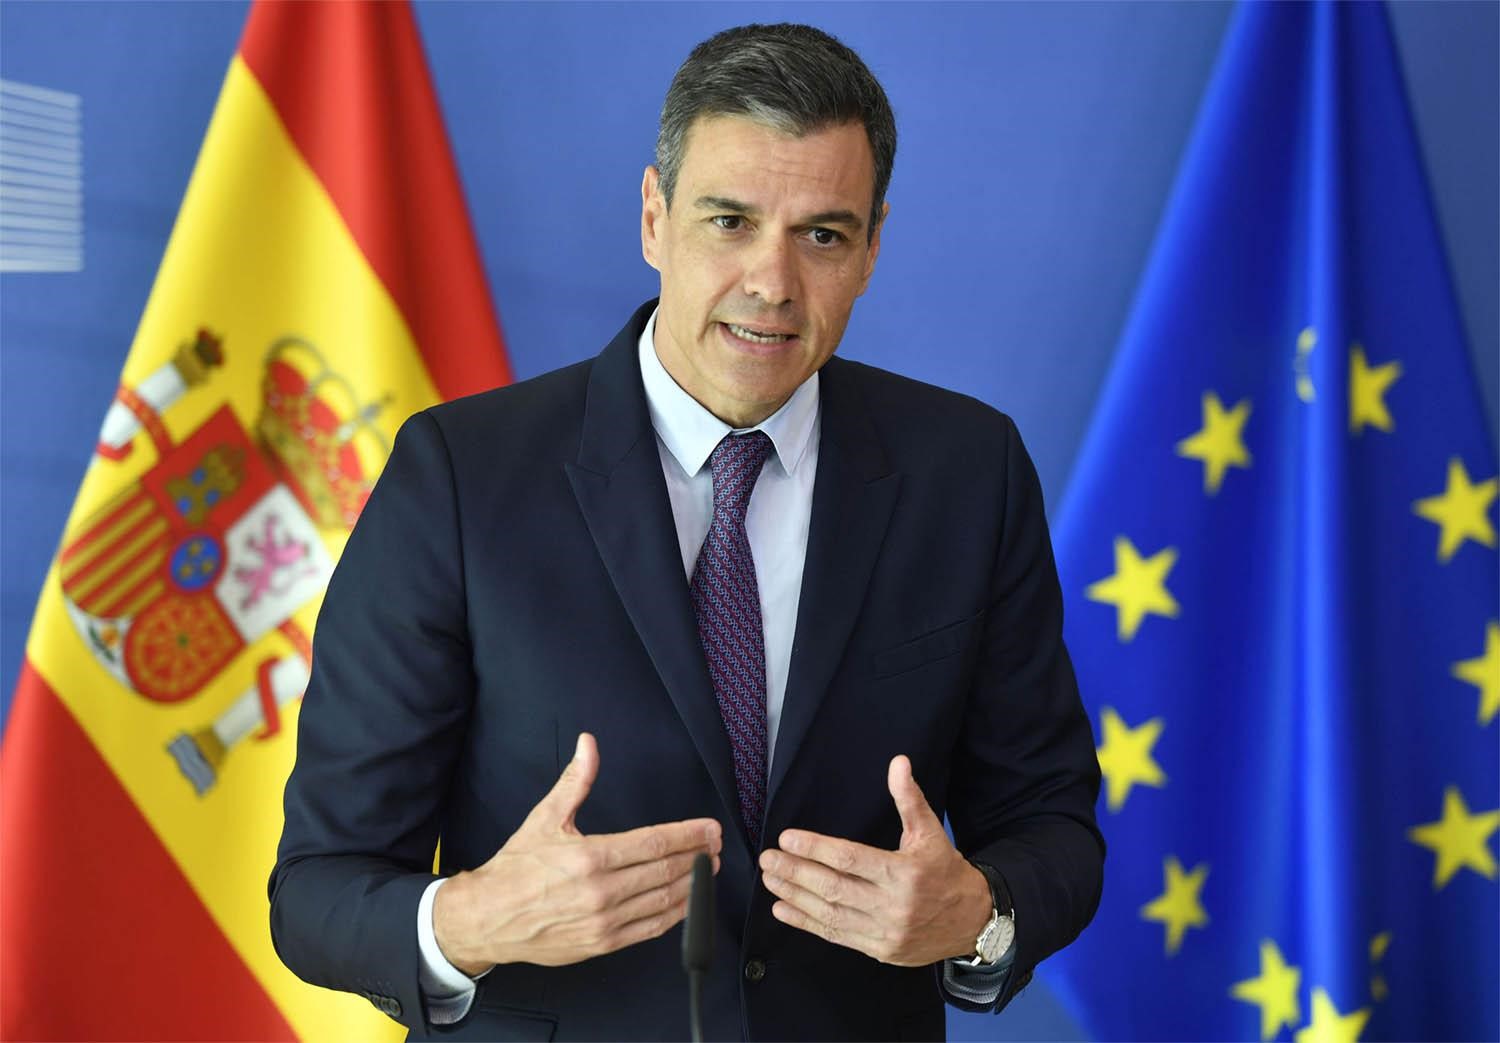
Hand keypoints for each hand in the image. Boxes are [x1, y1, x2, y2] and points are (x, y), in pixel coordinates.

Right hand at [433, 733, 721, 974]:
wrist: (487, 918)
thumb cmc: (516, 867)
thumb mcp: (545, 818)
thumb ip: (576, 781)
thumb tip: (588, 744)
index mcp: (591, 857)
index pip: (655, 843)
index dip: (689, 835)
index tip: (711, 829)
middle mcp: (602, 891)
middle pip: (665, 871)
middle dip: (698, 856)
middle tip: (717, 845)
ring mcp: (604, 921)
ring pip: (663, 901)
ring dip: (693, 885)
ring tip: (710, 869)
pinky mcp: (603, 944)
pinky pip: (650, 929)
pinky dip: (675, 914)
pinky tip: (688, 901)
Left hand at [758, 755, 991, 966]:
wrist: (974, 922)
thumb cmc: (946, 872)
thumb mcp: (931, 832)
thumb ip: (909, 799)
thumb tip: (898, 763)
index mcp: (904, 873)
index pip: (850, 859)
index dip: (816, 849)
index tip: (787, 838)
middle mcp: (892, 905)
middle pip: (834, 888)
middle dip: (796, 872)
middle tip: (768, 859)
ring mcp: (884, 932)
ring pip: (830, 914)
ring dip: (795, 897)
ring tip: (770, 879)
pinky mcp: (879, 951)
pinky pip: (836, 936)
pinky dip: (807, 923)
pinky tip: (782, 910)